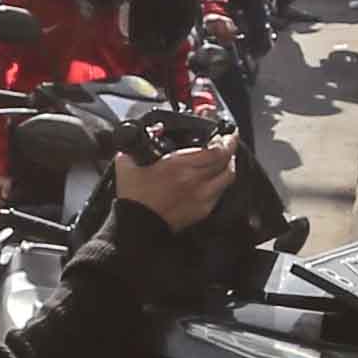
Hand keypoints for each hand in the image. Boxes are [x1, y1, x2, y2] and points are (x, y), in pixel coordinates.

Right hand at [115, 139, 234, 230]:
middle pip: (226, 161)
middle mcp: (195, 180)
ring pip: (227, 177)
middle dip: (230, 148)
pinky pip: (220, 192)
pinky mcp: (202, 210)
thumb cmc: (134, 198)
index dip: (226, 139)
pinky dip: (221, 182)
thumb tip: (136, 138)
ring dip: (228, 165)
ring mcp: (202, 196)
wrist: (137, 226)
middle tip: (228, 141)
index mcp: (179, 165)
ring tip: (225, 158)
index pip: (216, 150)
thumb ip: (133, 147)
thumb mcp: (127, 164)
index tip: (226, 132)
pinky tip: (216, 178)